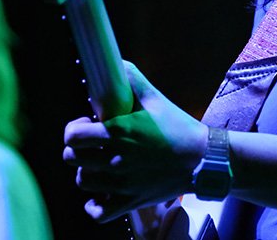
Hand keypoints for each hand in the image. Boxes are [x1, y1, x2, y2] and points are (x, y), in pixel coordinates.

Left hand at [63, 61, 208, 222]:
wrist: (204, 160)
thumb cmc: (179, 128)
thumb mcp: (156, 99)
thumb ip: (133, 80)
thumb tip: (116, 63)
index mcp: (120, 133)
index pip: (73, 136)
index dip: (73, 129)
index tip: (86, 126)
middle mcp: (117, 160)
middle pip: (72, 158)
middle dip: (77, 149)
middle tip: (92, 144)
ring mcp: (123, 184)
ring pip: (82, 181)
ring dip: (86, 171)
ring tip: (99, 164)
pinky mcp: (131, 202)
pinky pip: (98, 212)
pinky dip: (94, 204)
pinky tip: (102, 192)